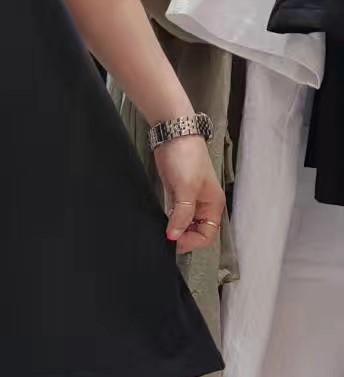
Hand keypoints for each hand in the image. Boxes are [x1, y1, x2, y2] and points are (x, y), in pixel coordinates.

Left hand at [153, 136, 225, 254]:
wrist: (173, 135)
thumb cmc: (187, 157)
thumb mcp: (186, 189)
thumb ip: (182, 214)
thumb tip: (174, 236)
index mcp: (214, 205)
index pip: (208, 235)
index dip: (192, 241)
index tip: (174, 241)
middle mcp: (204, 205)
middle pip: (196, 232)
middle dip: (183, 237)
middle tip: (167, 236)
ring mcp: (190, 200)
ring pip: (185, 225)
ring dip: (175, 229)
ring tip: (163, 229)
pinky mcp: (177, 195)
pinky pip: (176, 215)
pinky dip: (170, 220)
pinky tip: (162, 221)